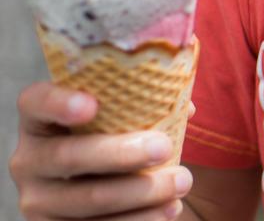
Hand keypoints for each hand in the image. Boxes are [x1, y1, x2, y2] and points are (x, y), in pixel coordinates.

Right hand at [11, 82, 192, 220]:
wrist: (98, 191)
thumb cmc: (115, 142)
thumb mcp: (117, 121)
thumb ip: (143, 107)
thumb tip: (186, 109)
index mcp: (41, 121)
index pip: (36, 102)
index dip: (59, 103)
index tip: (91, 105)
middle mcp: (29, 160)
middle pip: (68, 156)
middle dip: (120, 153)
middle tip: (163, 148)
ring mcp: (38, 200)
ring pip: (88, 199)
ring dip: (142, 192)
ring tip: (181, 181)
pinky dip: (139, 220)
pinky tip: (169, 209)